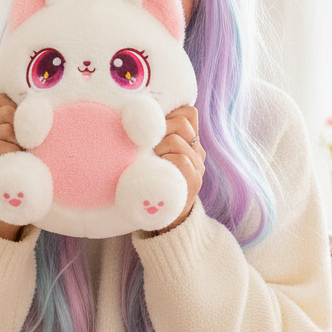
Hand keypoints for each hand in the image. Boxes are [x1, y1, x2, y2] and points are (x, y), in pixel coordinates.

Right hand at [0, 93, 22, 240]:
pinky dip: (12, 152)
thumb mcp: (28, 146)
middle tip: (29, 143)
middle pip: (6, 112)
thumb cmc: (27, 173)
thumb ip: (27, 129)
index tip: (27, 123)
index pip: (1, 100)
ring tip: (25, 156)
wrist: (12, 208)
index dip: (16, 106)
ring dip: (20, 141)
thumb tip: (41, 108)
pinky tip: (18, 163)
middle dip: (22, 124)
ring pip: (4, 130)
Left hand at [154, 105, 204, 232]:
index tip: (154, 124)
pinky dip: (165, 161)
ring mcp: (197, 166)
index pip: (188, 113)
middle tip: (148, 144)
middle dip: (160, 129)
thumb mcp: (153, 155)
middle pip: (182, 122)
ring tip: (151, 160)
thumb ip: (154, 138)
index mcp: (189, 141)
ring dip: (158, 147)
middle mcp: (197, 151)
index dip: (171, 112)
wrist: (166, 219)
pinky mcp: (193, 181)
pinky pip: (180, 160)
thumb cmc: (152, 182)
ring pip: (178, 141)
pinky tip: (156, 170)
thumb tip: (134, 115)